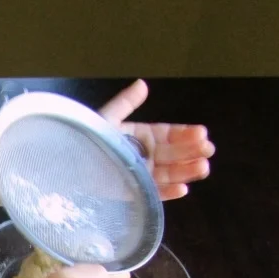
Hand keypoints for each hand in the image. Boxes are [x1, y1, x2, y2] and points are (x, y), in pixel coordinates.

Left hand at [99, 79, 214, 200]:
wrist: (70, 165)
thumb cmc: (89, 139)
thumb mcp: (108, 118)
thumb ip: (125, 103)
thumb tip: (143, 84)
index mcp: (142, 135)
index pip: (169, 134)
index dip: (186, 134)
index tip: (202, 133)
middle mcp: (146, 155)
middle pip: (174, 154)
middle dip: (192, 152)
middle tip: (208, 150)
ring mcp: (142, 174)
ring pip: (169, 174)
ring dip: (186, 171)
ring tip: (203, 168)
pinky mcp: (134, 192)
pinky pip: (155, 193)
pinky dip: (169, 193)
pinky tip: (183, 189)